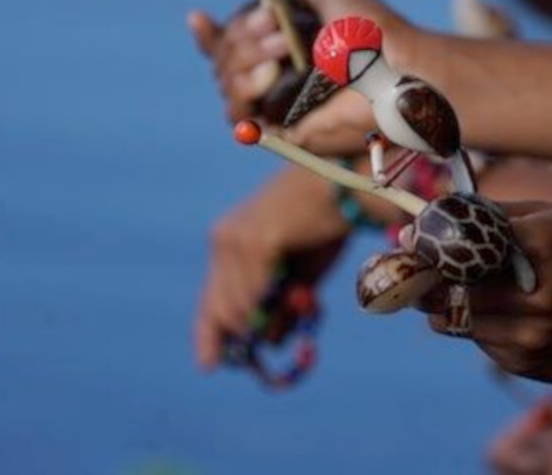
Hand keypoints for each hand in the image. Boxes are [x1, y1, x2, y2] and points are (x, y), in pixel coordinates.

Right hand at [188, 0, 426, 155]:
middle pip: (222, 58)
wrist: (397, 68)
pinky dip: (243, 89)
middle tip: (273, 28)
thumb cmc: (374, 30)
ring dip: (241, 59)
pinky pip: (237, 115)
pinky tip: (267, 73)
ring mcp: (278, 103)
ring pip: (225, 82)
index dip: (211, 34)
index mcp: (287, 45)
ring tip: (279, 51)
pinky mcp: (281, 130)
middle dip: (238, 37)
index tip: (198, 18)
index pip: (233, 44)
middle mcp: (278, 75)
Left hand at [192, 167, 348, 368]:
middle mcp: (223, 239)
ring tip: (306, 298)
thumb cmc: (324, 224)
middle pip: (218, 309)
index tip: (210, 366)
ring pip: (235, 308)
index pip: (209, 298)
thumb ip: (282, 304)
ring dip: (268, 320)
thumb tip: (270, 343)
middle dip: (246, 333)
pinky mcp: (254, 242)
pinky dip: (271, 306)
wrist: (343, 184)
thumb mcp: (301, 274)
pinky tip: (298, 294)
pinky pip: (253, 294)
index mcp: (228, 242)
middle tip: (276, 338)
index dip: (208, 334)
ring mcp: (235, 240)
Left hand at [416, 202, 551, 384]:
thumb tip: (433, 214)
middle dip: (425, 279)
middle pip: (448, 292)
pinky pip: (483, 345)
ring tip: (472, 287)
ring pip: (458, 322)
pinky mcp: (531, 368)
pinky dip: (483, 327)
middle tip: (415, 266)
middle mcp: (534, 299)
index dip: (425, 246)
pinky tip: (510, 313)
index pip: (458, 249)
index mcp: (538, 248)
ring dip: (453, 304)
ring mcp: (532, 339)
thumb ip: (493, 217)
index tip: (407, 237)